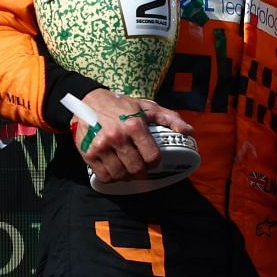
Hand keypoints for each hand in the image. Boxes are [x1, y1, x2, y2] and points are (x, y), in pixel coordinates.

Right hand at [71, 88, 192, 185]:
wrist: (89, 100)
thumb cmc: (121, 105)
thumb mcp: (148, 107)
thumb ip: (170, 118)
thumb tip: (188, 131)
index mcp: (135, 125)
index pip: (152, 156)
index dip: (155, 162)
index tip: (153, 160)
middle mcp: (117, 137)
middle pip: (136, 169)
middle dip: (141, 171)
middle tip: (141, 166)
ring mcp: (100, 146)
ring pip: (119, 174)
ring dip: (126, 175)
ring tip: (128, 168)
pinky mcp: (87, 152)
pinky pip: (103, 175)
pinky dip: (111, 176)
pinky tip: (114, 169)